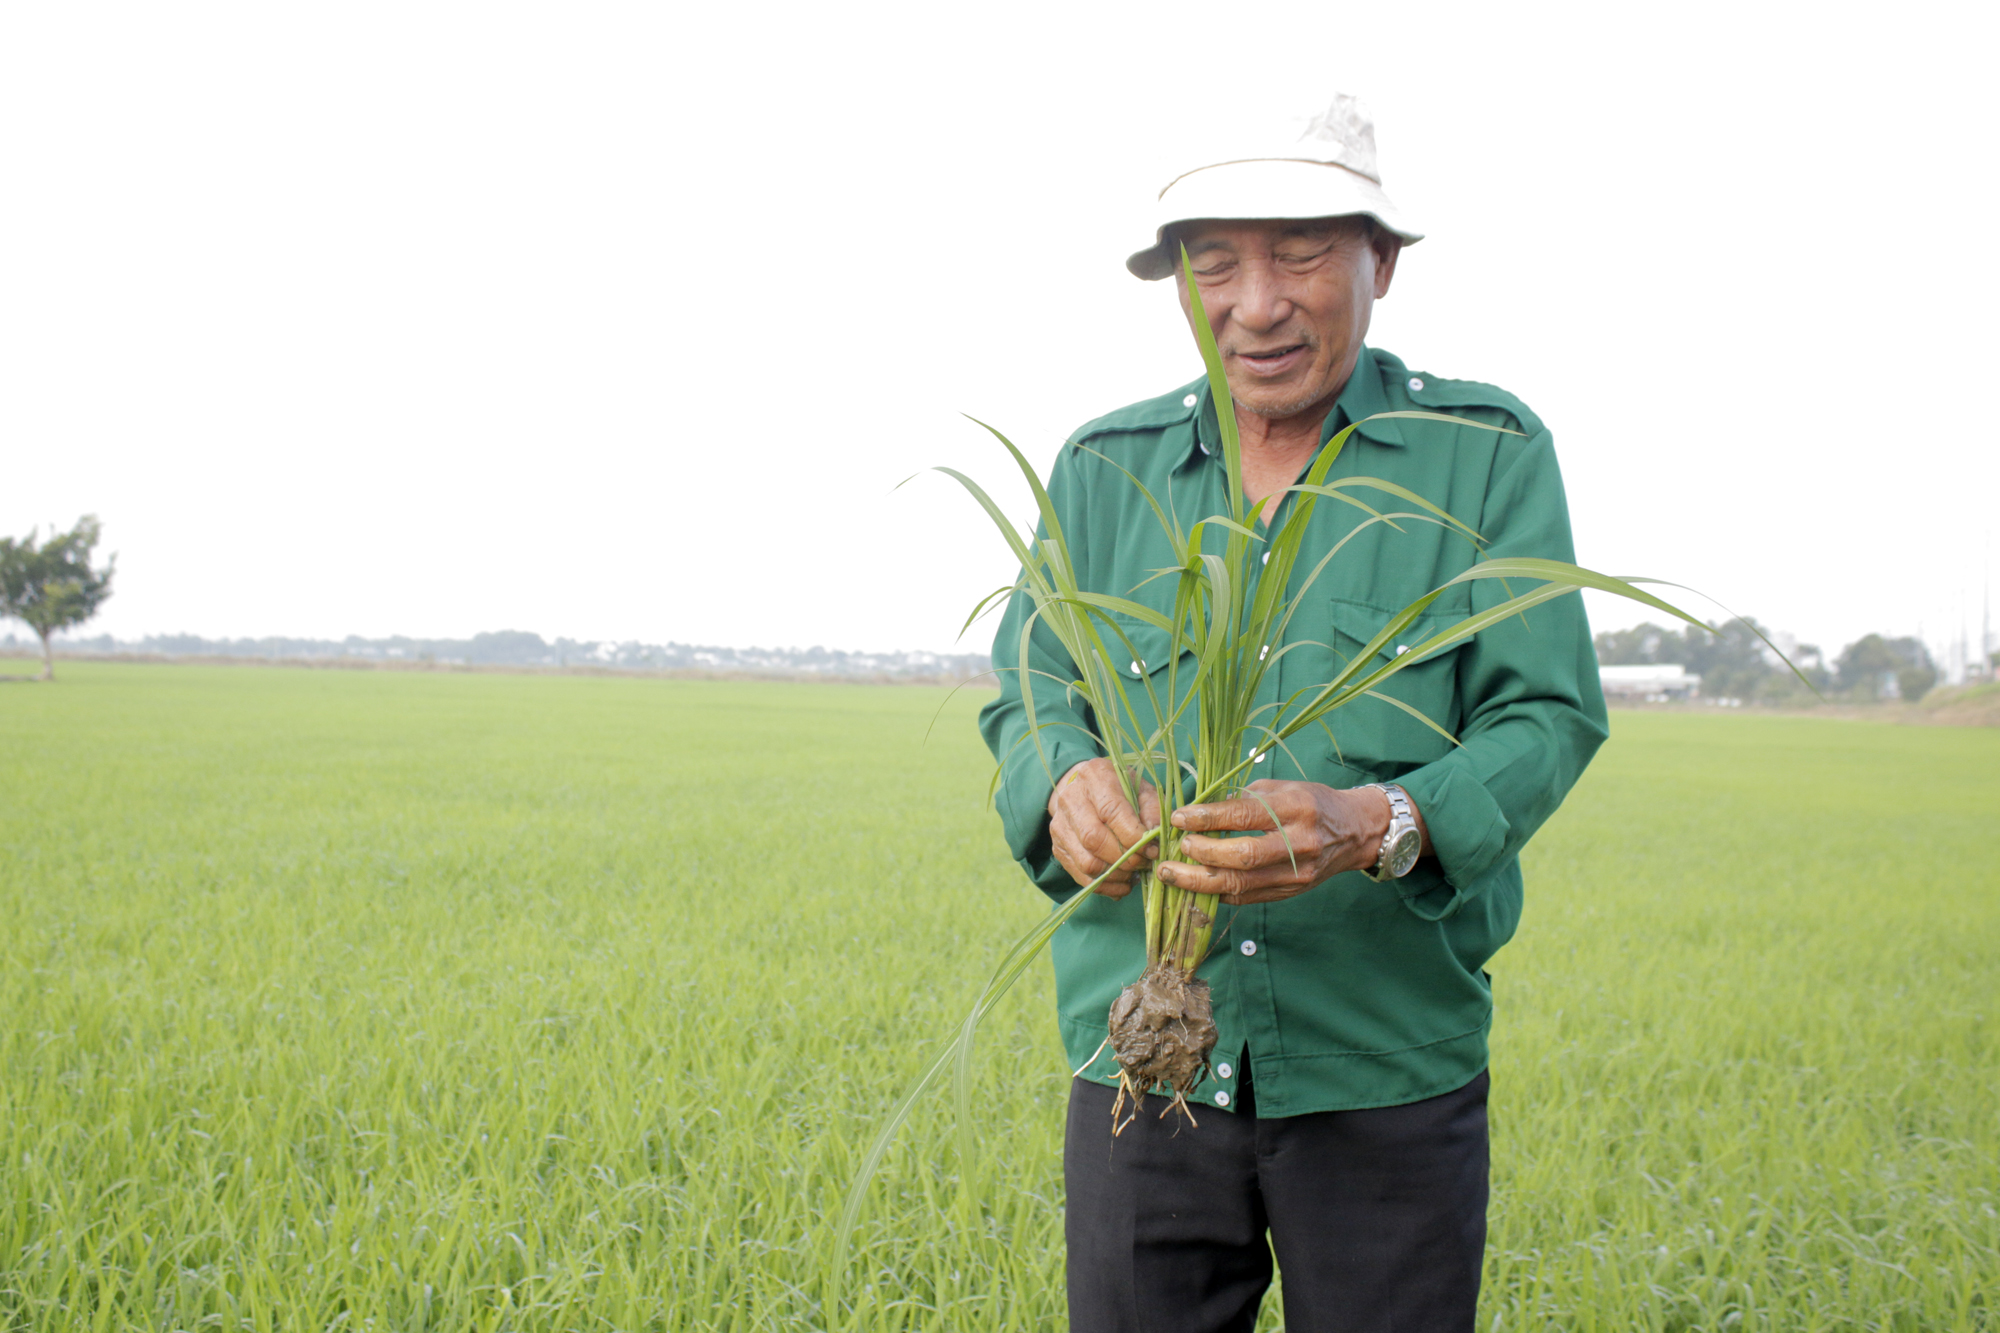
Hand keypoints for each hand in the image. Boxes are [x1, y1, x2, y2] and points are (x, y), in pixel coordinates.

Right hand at [1046, 759, 1161, 898]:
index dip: (1134, 837)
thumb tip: (1155, 839)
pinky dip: (1105, 886)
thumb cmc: (1121, 789)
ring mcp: (1060, 825)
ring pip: (1087, 862)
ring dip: (1116, 875)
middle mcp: (1071, 799)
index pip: (1111, 812)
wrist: (1084, 789)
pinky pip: (1081, 875)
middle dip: (1125, 859)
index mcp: (1095, 777)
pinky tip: (1122, 883)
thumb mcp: (1143, 789)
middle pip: (1094, 839)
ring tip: (1134, 874)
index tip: (1152, 850)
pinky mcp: (1058, 847)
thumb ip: (1153, 810)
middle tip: (1145, 864)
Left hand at [1158, 781, 1425, 904]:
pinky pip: (1248, 897)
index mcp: (1296, 808)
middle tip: (1175, 848)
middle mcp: (1300, 843)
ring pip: (1242, 884)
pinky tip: (1196, 886)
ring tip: (1171, 874)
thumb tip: (1198, 810)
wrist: (1356, 832)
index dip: (1207, 818)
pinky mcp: (1293, 892)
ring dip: (1200, 882)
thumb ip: (1243, 798)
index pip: (1244, 816)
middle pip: (1242, 857)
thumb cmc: (1312, 802)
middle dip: (1201, 854)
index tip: (1179, 817)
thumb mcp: (1283, 788)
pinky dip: (1218, 893)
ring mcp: (1298, 873)